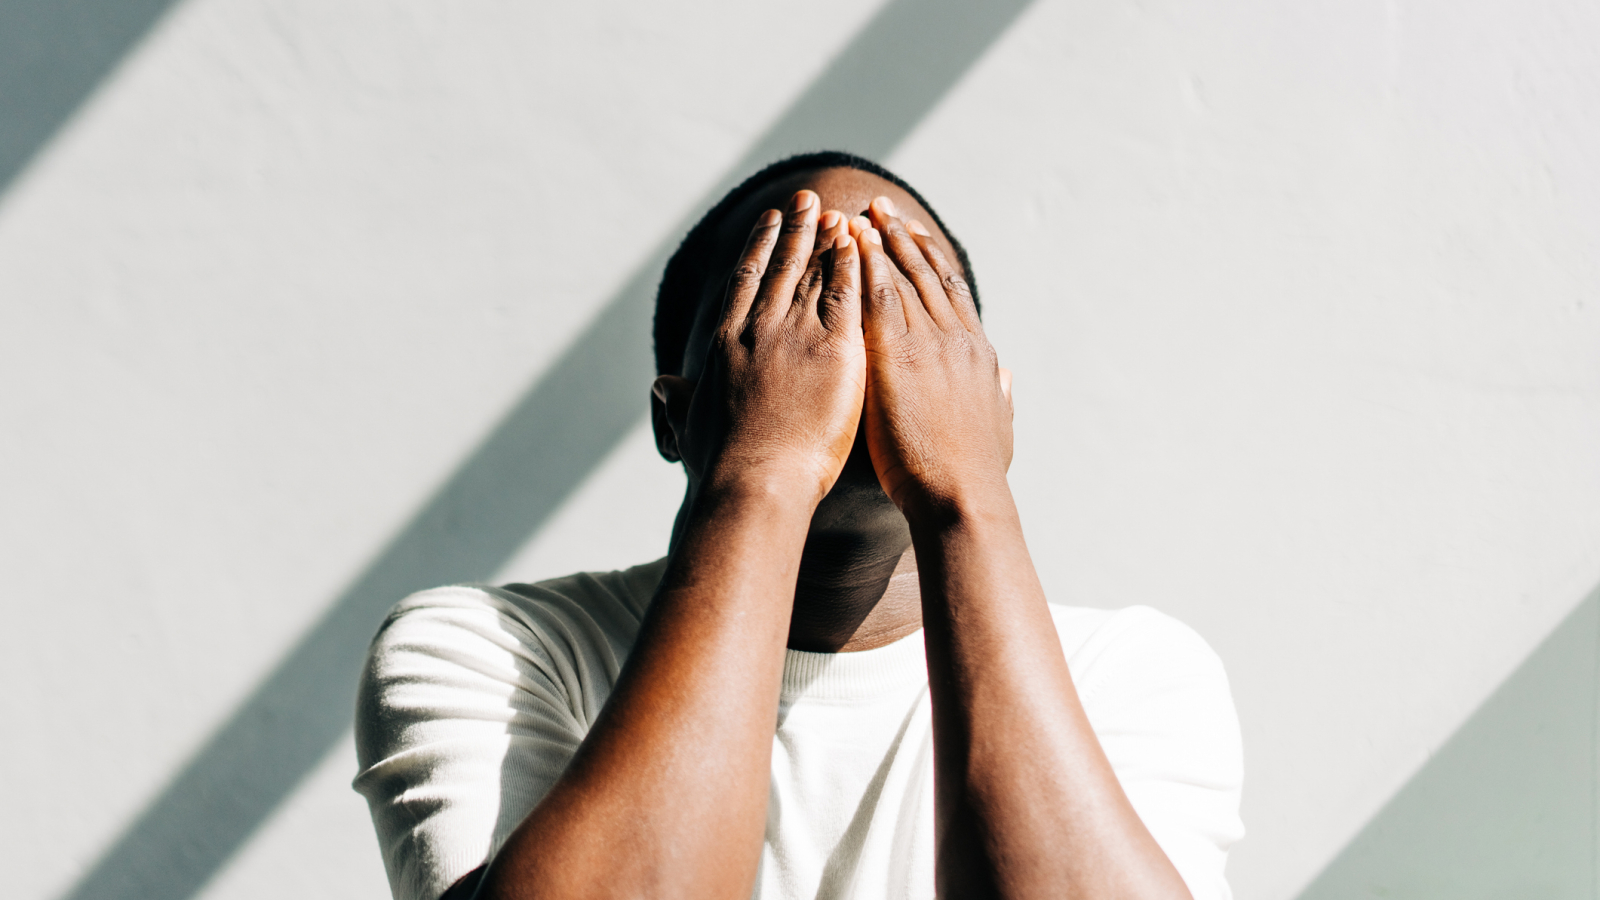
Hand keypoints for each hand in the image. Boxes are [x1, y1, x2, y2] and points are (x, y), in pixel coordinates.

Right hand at [655, 191, 864, 504]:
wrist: (755, 482)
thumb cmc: (720, 466)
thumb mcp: (689, 427)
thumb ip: (678, 401)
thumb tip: (662, 386)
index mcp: (726, 343)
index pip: (746, 281)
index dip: (760, 247)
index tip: (770, 222)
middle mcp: (759, 328)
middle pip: (781, 265)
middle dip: (795, 228)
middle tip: (807, 199)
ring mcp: (796, 335)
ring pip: (814, 272)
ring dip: (826, 238)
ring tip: (838, 212)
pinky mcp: (835, 350)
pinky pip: (847, 295)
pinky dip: (852, 264)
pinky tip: (860, 244)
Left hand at [850, 197, 1013, 519]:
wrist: (961, 497)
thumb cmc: (975, 477)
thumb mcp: (999, 430)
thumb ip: (1001, 397)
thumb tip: (1006, 376)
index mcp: (979, 355)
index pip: (954, 294)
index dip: (933, 262)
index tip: (917, 238)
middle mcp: (957, 339)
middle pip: (928, 274)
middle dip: (903, 238)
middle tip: (882, 209)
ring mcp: (929, 343)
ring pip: (902, 276)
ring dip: (882, 240)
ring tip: (861, 212)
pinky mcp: (898, 355)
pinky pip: (879, 296)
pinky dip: (866, 264)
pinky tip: (851, 242)